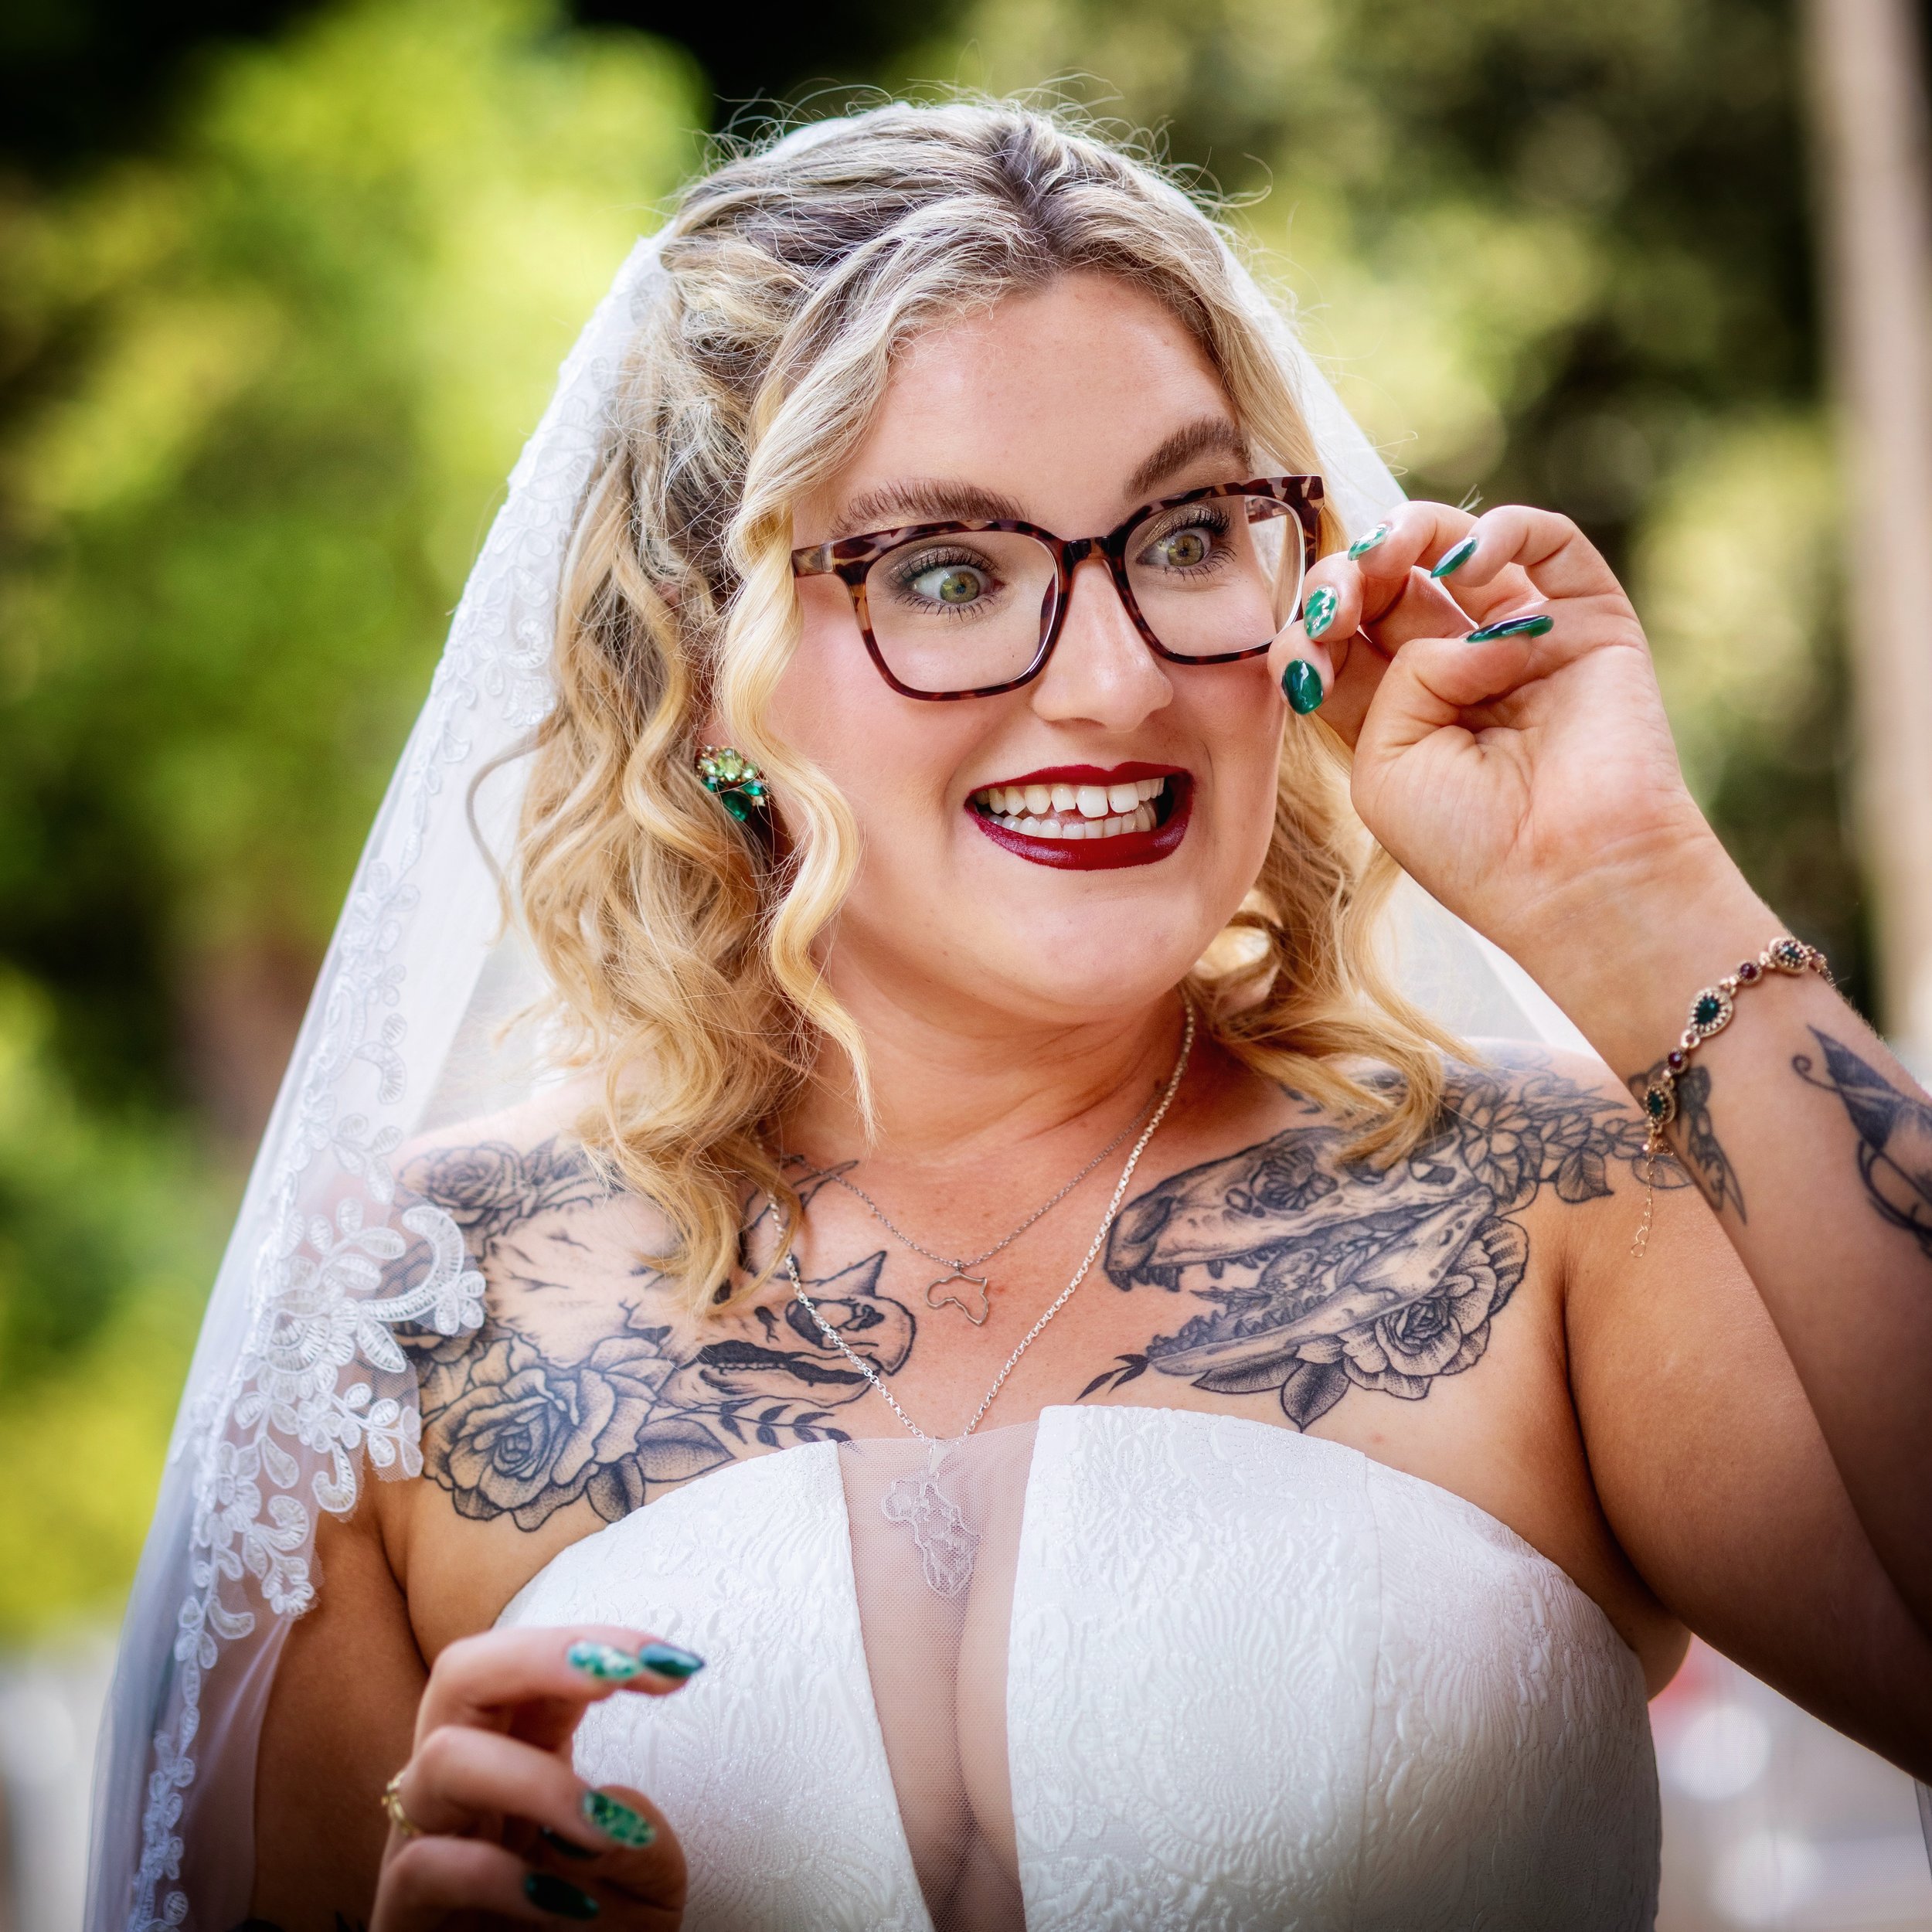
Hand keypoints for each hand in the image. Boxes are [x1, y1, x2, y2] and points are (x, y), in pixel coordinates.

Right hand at [372, 1625, 693, 1929]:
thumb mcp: (645, 1885)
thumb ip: (643, 1840)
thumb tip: (611, 1810)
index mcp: (521, 1752)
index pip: (541, 1667)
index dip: (604, 1645)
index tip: (677, 1666)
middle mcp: (464, 1783)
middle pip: (462, 1672)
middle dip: (541, 1656)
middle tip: (615, 1675)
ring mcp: (423, 1841)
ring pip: (442, 1757)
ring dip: (534, 1780)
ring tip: (604, 1830)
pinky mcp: (400, 1913)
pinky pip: (423, 1865)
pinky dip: (496, 1875)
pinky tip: (560, 1902)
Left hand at [1271, 502, 1735, 966]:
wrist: (1572, 872)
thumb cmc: (1468, 840)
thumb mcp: (1383, 765)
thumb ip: (1386, 682)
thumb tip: (1460, 634)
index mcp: (1397, 707)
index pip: (1341, 633)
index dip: (1313, 622)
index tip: (1306, 652)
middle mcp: (1457, 665)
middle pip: (1389, 582)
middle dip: (1350, 574)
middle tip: (1338, 599)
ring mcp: (1523, 636)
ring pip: (1458, 546)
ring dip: (1410, 533)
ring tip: (1388, 557)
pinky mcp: (1588, 618)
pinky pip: (1547, 542)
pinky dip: (1502, 531)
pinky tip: (1465, 564)